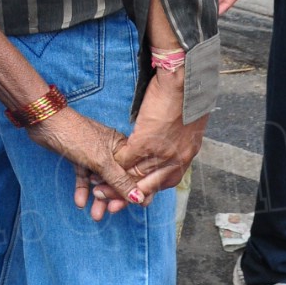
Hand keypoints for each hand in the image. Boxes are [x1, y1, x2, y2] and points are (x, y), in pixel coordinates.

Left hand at [27, 105, 139, 220]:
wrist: (46, 123)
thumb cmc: (76, 135)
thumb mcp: (102, 161)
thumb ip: (120, 181)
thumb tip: (139, 198)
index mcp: (123, 147)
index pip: (135, 173)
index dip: (134, 190)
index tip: (131, 206)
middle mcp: (111, 151)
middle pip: (118, 179)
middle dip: (114, 197)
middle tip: (109, 211)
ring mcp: (94, 154)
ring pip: (101, 181)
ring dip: (98, 198)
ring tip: (95, 215)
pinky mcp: (79, 158)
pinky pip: (85, 178)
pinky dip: (83, 189)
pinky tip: (80, 202)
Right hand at [112, 69, 207, 198]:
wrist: (183, 79)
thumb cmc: (185, 97)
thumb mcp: (185, 126)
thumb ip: (175, 141)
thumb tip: (166, 150)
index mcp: (185, 155)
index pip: (162, 181)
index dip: (145, 190)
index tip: (132, 198)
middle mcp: (175, 159)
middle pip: (147, 185)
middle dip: (127, 197)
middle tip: (110, 205)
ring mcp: (161, 152)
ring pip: (135, 176)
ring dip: (115, 184)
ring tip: (100, 190)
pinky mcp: (146, 141)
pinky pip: (126, 160)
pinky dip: (114, 164)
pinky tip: (104, 166)